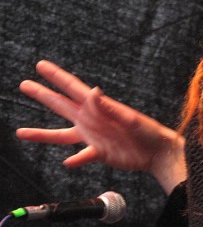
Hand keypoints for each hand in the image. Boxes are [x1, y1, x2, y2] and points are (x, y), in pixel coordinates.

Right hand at [16, 60, 185, 194]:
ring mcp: (94, 136)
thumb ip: (108, 107)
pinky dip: (75, 159)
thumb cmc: (148, 131)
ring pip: (62, 135)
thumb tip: (93, 91)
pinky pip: (82, 156)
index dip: (56, 76)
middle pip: (61, 105)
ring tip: (21, 132)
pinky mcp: (99, 152)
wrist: (158, 151)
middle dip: (42, 94)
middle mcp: (91, 120)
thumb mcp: (129, 118)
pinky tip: (67, 162)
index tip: (40, 65)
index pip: (72, 87)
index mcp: (98, 107)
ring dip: (42, 134)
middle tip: (24, 84)